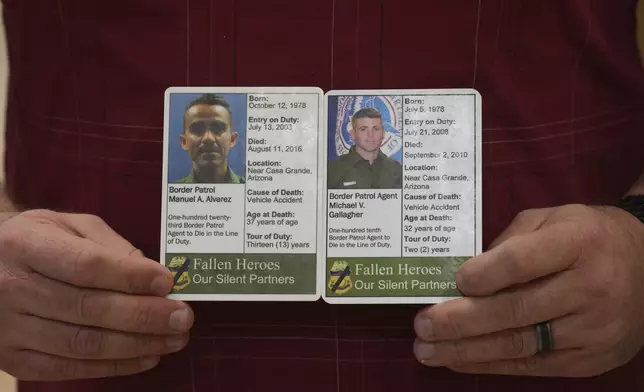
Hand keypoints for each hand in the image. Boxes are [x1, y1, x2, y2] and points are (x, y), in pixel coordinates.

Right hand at [0, 209, 193, 380]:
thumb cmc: (35, 241)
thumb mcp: (67, 225)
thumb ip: (108, 245)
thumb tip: (151, 272)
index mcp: (26, 246)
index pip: (85, 265)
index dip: (130, 276)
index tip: (168, 282)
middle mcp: (14, 288)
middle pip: (89, 308)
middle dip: (144, 315)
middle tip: (183, 317)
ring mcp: (11, 329)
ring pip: (83, 343)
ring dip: (137, 344)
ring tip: (174, 339)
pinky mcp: (15, 359)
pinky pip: (69, 368)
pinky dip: (114, 366)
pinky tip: (147, 357)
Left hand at [413, 204, 643, 376]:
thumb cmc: (587, 236)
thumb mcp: (551, 219)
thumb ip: (511, 242)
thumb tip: (465, 275)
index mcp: (579, 242)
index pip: (523, 262)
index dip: (484, 274)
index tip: (454, 281)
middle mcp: (590, 288)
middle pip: (515, 309)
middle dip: (461, 321)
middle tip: (423, 324)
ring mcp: (593, 330)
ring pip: (519, 344)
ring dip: (466, 350)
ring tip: (427, 350)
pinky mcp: (590, 359)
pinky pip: (532, 365)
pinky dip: (489, 364)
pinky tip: (457, 359)